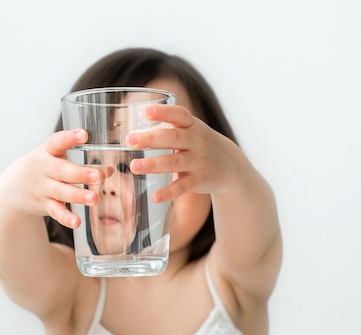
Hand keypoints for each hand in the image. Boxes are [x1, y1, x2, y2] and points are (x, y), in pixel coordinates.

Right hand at [10, 129, 106, 228]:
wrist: (14, 187)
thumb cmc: (44, 167)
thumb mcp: (57, 158)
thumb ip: (83, 162)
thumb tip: (110, 170)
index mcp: (47, 151)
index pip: (57, 142)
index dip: (69, 138)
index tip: (84, 135)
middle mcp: (44, 169)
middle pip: (61, 170)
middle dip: (80, 173)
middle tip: (99, 176)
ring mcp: (42, 187)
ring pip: (60, 191)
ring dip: (78, 196)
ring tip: (94, 198)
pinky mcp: (43, 204)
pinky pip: (55, 211)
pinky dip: (65, 217)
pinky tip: (76, 222)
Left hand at [126, 104, 242, 201]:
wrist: (231, 166)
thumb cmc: (199, 144)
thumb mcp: (190, 131)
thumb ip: (165, 129)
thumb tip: (130, 130)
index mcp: (191, 126)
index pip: (178, 114)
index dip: (162, 112)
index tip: (145, 111)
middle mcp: (196, 141)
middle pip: (173, 138)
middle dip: (151, 139)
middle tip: (130, 140)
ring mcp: (198, 161)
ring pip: (174, 162)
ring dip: (153, 165)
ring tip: (134, 167)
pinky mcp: (199, 180)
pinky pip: (182, 187)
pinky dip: (169, 193)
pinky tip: (155, 196)